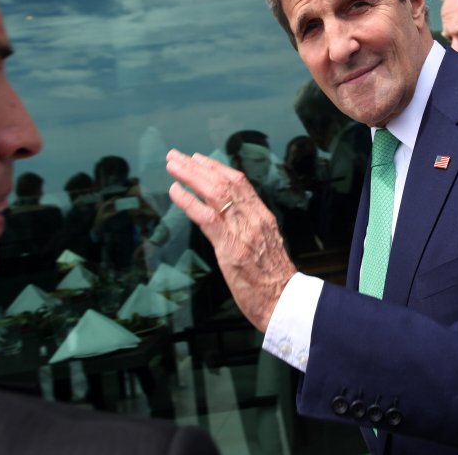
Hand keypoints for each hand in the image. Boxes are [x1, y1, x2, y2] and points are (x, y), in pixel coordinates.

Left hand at [166, 149, 296, 331]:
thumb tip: (232, 222)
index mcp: (263, 217)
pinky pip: (207, 218)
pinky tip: (175, 192)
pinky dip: (189, 201)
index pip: (240, 183)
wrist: (285, 301)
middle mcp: (254, 218)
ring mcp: (243, 231)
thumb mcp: (266, 246)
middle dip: (198, 166)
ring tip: (172, 166)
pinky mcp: (231, 248)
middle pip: (224, 182)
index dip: (218, 167)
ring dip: (191, 176)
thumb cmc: (274, 280)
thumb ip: (251, 230)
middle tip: (177, 156)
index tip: (199, 158)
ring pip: (215, 193)